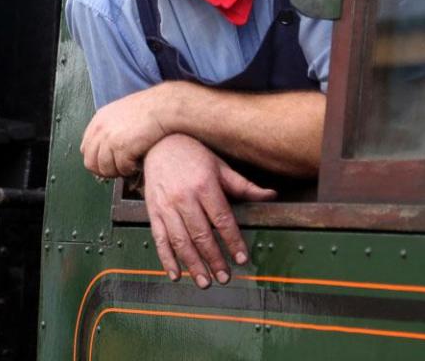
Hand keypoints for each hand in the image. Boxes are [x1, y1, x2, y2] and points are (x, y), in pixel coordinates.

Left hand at [81, 87, 170, 177]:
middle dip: (105, 170)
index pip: (86, 149)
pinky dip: (130, 169)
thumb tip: (107, 149)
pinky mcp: (122, 148)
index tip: (108, 163)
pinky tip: (138, 162)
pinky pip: (122, 169)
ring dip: (118, 171)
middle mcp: (100, 130)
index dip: (97, 159)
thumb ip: (110, 128)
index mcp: (99, 120)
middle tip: (119, 169)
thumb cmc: (150, 109)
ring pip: (105, 169)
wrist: (164, 106)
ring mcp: (110, 139)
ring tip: (130, 165)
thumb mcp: (122, 113)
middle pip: (91, 163)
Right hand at [141, 134, 275, 287]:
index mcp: (204, 185)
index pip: (222, 219)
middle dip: (214, 259)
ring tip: (205, 282)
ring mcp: (166, 206)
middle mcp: (184, 197)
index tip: (242, 258)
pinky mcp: (153, 211)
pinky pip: (159, 239)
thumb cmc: (193, 154)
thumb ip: (244, 186)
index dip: (233, 240)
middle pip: (201, 234)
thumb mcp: (220, 166)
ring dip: (193, 264)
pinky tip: (175, 274)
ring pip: (180, 241)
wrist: (158, 143)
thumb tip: (271, 196)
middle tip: (224, 277)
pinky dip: (166, 259)